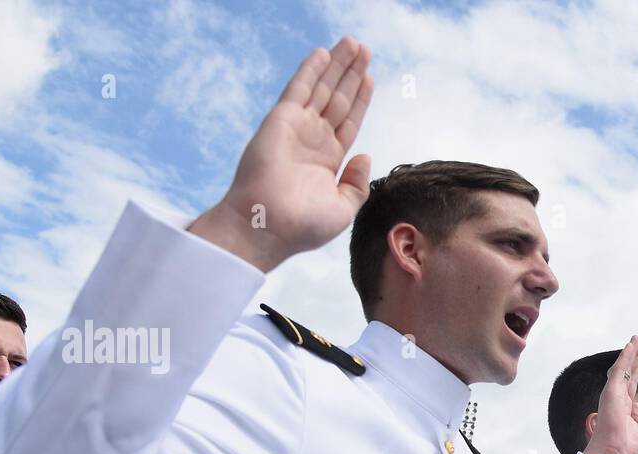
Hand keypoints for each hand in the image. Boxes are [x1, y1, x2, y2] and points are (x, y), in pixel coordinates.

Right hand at [188, 37, 374, 271]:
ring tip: (354, 43)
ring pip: (322, 89)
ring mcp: (297, 129)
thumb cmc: (302, 227)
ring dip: (337, 65)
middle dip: (351, 74)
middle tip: (365, 49)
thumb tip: (365, 155)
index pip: (348, 122)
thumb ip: (357, 184)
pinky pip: (299, 89)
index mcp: (327, 162)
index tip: (369, 77)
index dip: (359, 99)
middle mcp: (313, 141)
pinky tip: (324, 53)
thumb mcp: (343, 210)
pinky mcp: (281, 120)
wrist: (268, 226)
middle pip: (337, 99)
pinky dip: (311, 70)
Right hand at [583, 337, 637, 453]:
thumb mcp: (634, 433)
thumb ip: (634, 419)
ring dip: (631, 353)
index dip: (636, 373)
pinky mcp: (612, 391)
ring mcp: (613, 395)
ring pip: (624, 368)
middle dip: (635, 359)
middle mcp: (617, 400)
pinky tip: (632, 345)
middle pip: (628, 375)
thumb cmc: (622, 451)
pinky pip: (620, 369)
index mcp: (622, 410)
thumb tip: (636, 406)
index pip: (630, 387)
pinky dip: (626, 356)